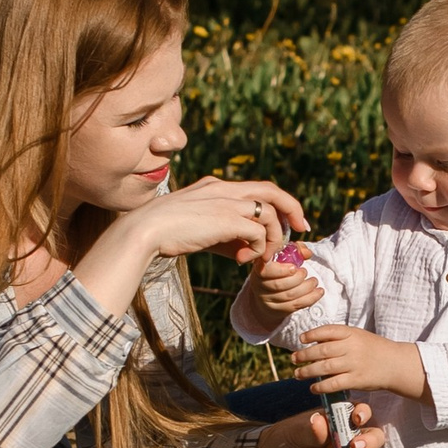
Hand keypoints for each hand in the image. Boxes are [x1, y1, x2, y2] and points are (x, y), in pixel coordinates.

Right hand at [140, 177, 310, 266]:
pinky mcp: (227, 218)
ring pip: (269, 215)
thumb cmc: (166, 234)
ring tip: (260, 258)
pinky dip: (259, 249)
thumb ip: (226, 236)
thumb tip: (247, 251)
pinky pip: (259, 233)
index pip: (257, 189)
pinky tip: (243, 261)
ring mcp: (226, 201)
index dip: (277, 204)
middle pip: (271, 191)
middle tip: (302, 229)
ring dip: (272, 240)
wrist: (145, 231)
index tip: (289, 222)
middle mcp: (224, 188)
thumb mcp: (200, 230)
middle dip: (292, 209)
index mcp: (215, 186)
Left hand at [249, 402, 381, 447]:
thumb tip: (320, 422)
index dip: (363, 413)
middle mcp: (347, 439)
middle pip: (371, 437)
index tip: (357, 418)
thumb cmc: (286, 436)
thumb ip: (310, 428)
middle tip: (356, 446)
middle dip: (370, 441)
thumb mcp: (295, 430)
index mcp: (338, 420)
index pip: (359, 412)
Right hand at [250, 257, 323, 316]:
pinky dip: (310, 299)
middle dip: (297, 279)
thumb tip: (307, 253)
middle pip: (278, 285)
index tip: (294, 267)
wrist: (268, 291)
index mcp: (259, 269)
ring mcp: (267, 300)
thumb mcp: (283, 255)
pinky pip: (294, 306)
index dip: (281, 270)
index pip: (266, 272)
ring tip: (314, 282)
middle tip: (306, 273)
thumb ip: (295, 250)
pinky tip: (319, 292)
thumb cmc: (278, 268)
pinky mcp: (277, 310)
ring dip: (306, 288)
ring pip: (288, 296)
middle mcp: (259, 286)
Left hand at [296, 324, 429, 403]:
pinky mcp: (356, 380)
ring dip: (307, 371)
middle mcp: (352, 347)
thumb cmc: (374, 349)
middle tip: (294, 359)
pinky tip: (313, 387)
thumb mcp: (359, 336)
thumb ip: (340, 337)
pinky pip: (334, 383)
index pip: (328, 330)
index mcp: (352, 333)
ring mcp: (354, 364)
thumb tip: (314, 343)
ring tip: (298, 374)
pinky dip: (320, 386)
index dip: (312, 334)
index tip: (302, 339)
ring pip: (324, 367)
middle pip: (322, 350)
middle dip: (304, 355)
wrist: (396, 364)